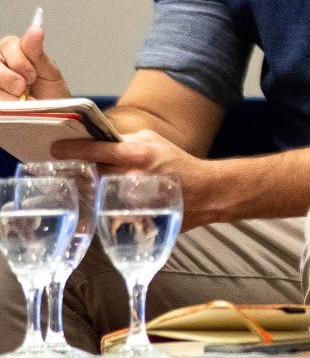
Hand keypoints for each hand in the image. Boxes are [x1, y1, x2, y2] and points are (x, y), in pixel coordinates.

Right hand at [0, 24, 69, 100]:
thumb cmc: (50, 94)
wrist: (51, 118)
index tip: (33, 76)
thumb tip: (35, 29)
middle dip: (10, 77)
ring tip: (20, 99)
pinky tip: (13, 105)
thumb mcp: (48, 72)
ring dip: (6, 93)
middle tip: (25, 88)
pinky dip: (4, 101)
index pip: (7, 45)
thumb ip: (37, 53)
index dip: (20, 61)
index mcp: (13, 52)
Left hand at [54, 129, 231, 229]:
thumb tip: (100, 142)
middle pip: (88, 173)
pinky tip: (96, 200)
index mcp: (136, 155)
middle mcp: (129, 177)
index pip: (94, 149)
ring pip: (93, 193)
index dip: (71, 149)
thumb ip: (127, 141)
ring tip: (79, 182)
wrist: (205, 192)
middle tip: (63, 167)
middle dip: (75, 170)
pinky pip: (106, 210)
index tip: (55, 148)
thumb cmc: (179, 164)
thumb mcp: (155, 142)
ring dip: (85, 187)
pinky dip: (98, 204)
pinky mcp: (131, 217)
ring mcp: (128, 200)